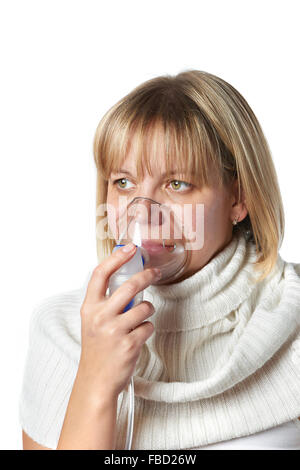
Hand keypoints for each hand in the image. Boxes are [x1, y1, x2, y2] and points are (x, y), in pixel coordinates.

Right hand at [78, 243, 160, 400]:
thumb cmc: (97, 349)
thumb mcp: (93, 322)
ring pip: (145, 306)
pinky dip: (147, 329)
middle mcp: (100, 316)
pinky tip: (137, 337)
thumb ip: (106, 303)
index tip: (130, 248)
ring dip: (148, 310)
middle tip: (155, 273)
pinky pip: (149, 326)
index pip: (100, 274)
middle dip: (147, 276)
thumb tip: (129, 280)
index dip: (116, 258)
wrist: (96, 381)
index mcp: (89, 307)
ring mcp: (115, 330)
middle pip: (130, 285)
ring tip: (140, 320)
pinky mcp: (130, 343)